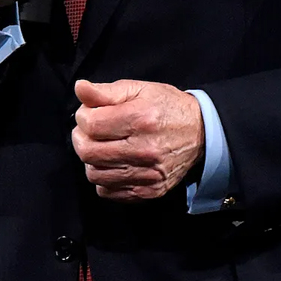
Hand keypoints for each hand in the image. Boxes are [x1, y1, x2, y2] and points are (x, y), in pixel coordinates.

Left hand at [71, 79, 205, 201]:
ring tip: (100, 146)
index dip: (82, 117)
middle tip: (88, 130)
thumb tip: (80, 88)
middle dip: (80, 138)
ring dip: (90, 159)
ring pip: (95, 175)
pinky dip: (103, 178)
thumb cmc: (166, 106)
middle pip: (89, 152)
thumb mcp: (139, 89)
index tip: (88, 113)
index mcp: (140, 119)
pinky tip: (111, 163)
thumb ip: (106, 91)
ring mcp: (147, 174)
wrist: (200, 132)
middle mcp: (144, 150)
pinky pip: (109, 191)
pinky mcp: (149, 191)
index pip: (92, 125)